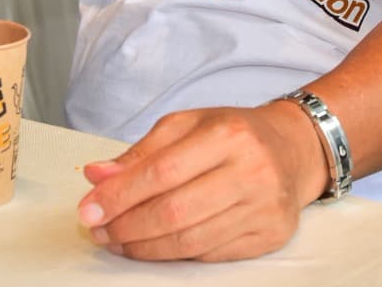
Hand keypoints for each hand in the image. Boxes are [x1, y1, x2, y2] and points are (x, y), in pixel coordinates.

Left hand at [77, 102, 325, 261]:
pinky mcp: (270, 235)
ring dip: (145, 247)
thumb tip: (97, 177)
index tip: (89, 210)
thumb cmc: (232, 134)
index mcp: (227, 135)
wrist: (293, 149)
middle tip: (98, 231)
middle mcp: (251, 171)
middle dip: (127, 226)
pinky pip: (211, 255)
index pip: (162, 171)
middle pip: (175, 211)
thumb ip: (141, 153)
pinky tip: (154, 246)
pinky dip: (175, 255)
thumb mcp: (186, 125)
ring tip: (118, 241)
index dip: (119, 195)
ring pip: (191, 241)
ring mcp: (264, 207)